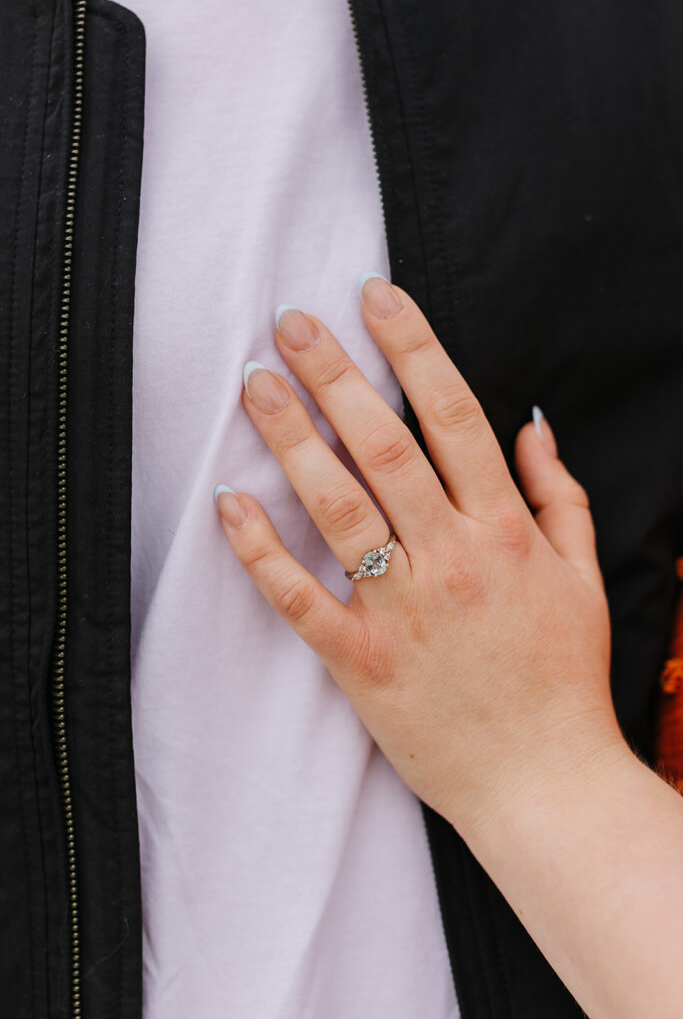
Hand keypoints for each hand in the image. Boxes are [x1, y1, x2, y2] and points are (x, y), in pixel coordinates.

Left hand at [215, 275, 624, 834]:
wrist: (544, 784)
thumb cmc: (563, 678)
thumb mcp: (584, 577)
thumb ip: (559, 496)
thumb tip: (532, 425)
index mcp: (506, 533)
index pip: (454, 417)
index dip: (412, 348)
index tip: (375, 298)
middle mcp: (453, 559)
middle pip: (384, 447)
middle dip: (335, 374)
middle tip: (290, 323)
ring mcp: (403, 610)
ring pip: (339, 507)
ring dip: (294, 440)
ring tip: (256, 384)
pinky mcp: (362, 661)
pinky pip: (301, 598)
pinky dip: (261, 551)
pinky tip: (228, 503)